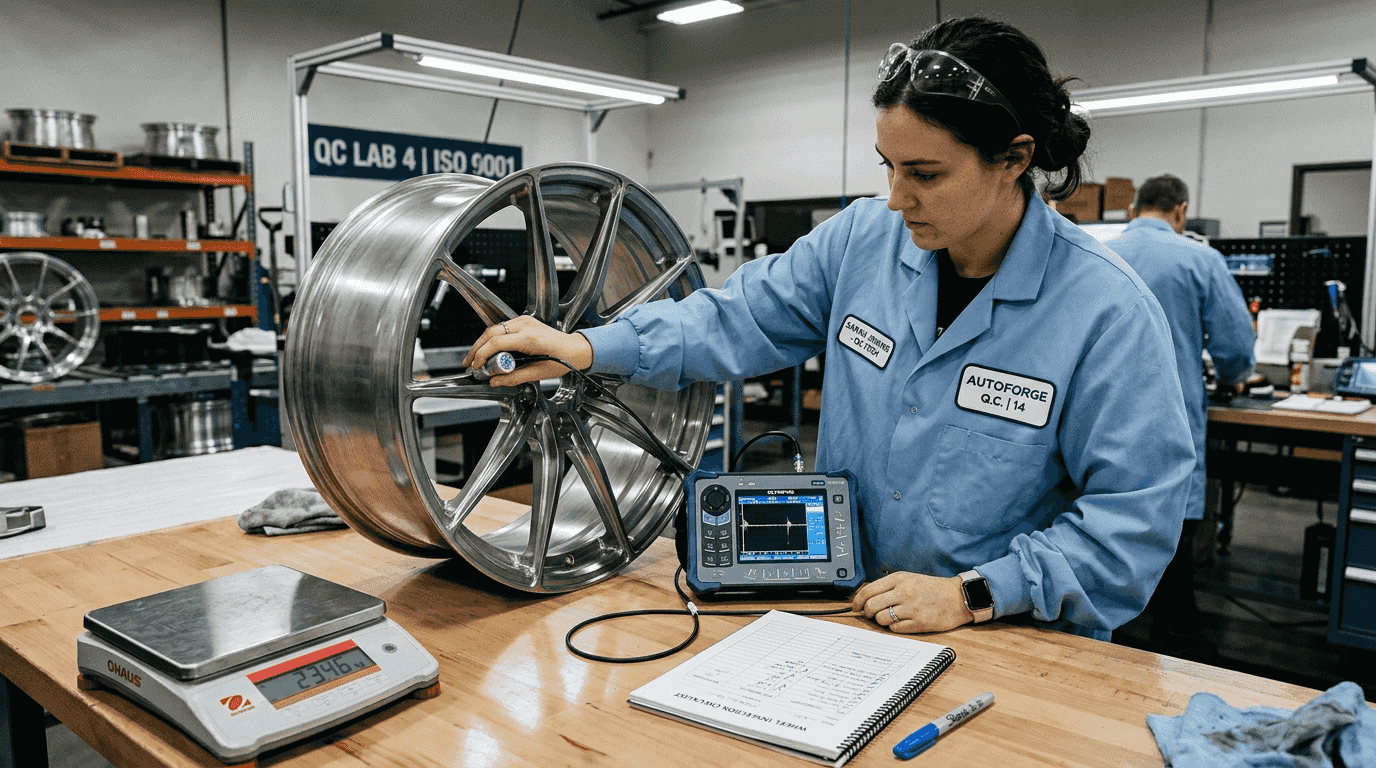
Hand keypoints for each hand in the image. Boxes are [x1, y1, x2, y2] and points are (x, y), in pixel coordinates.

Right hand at [461, 316, 594, 386]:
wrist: (575, 348)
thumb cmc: (563, 359)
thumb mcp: (539, 373)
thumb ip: (515, 378)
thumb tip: (496, 381)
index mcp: (530, 339)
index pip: (497, 343)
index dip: (482, 355)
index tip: (476, 367)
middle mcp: (526, 326)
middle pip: (491, 333)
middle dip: (476, 349)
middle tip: (469, 363)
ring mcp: (524, 321)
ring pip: (494, 329)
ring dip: (482, 343)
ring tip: (475, 358)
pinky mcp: (524, 320)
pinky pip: (502, 328)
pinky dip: (491, 339)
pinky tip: (487, 350)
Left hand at [851, 572, 973, 632]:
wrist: (957, 597)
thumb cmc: (932, 588)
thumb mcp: (909, 579)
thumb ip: (889, 586)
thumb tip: (866, 598)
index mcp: (899, 579)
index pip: (868, 590)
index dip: (858, 601)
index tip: (855, 606)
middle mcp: (903, 592)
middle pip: (871, 606)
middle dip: (867, 612)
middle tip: (870, 614)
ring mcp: (911, 608)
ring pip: (881, 619)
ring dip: (881, 621)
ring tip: (889, 617)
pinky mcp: (919, 623)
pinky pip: (895, 628)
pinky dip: (894, 627)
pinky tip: (901, 622)